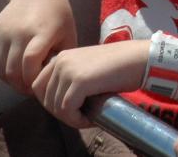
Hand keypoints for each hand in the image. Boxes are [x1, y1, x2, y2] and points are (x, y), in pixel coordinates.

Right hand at [0, 0, 77, 94]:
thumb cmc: (57, 15)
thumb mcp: (68, 34)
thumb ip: (60, 58)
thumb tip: (51, 81)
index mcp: (42, 32)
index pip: (30, 63)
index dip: (32, 80)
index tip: (39, 85)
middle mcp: (20, 31)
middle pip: (13, 70)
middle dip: (21, 85)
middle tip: (29, 89)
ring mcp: (4, 31)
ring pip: (0, 68)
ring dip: (10, 80)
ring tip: (21, 81)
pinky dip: (0, 69)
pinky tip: (12, 70)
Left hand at [31, 40, 147, 127]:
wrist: (139, 59)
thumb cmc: (119, 66)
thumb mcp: (87, 68)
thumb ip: (70, 79)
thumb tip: (58, 103)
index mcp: (62, 56)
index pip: (38, 86)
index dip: (51, 103)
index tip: (70, 110)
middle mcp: (61, 61)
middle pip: (45, 98)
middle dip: (60, 113)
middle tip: (79, 117)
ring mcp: (69, 70)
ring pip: (56, 107)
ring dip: (70, 119)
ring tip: (87, 118)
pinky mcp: (80, 82)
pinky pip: (68, 110)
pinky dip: (77, 120)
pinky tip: (90, 119)